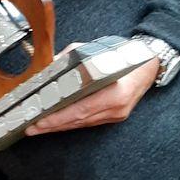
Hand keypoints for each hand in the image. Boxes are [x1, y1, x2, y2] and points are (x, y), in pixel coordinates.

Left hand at [25, 48, 157, 135]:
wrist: (148, 65)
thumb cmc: (121, 56)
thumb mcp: (93, 51)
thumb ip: (70, 59)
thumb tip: (47, 65)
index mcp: (116, 92)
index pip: (82, 109)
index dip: (59, 117)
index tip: (40, 121)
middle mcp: (117, 108)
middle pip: (79, 121)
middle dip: (52, 126)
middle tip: (31, 128)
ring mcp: (117, 115)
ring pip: (82, 124)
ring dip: (58, 127)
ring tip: (37, 128)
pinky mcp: (114, 116)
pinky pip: (88, 122)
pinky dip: (70, 123)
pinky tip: (55, 124)